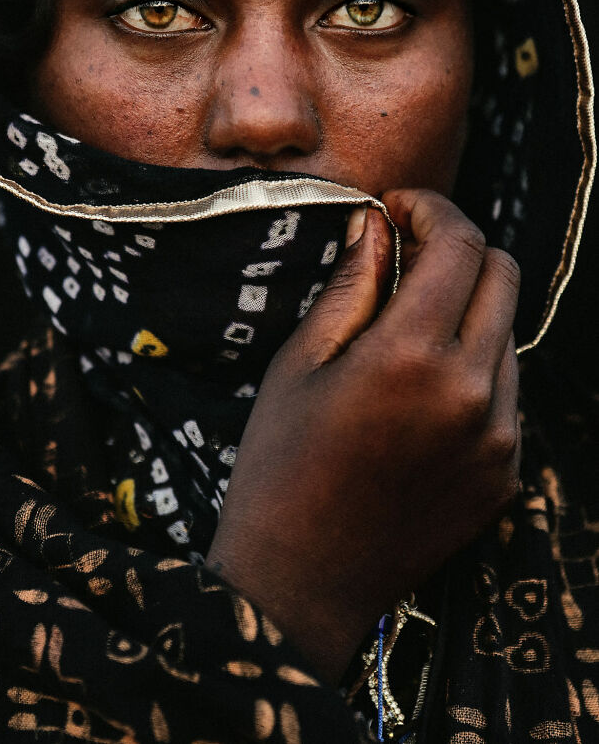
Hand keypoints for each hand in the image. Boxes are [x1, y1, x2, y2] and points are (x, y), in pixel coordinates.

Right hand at [207, 189, 520, 682]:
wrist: (302, 580)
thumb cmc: (280, 465)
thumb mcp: (299, 363)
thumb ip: (352, 285)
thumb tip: (378, 224)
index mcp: (412, 356)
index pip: (460, 245)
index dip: (432, 209)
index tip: (399, 208)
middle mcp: (472, 392)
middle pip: (502, 276)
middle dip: (459, 247)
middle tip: (409, 252)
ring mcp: (498, 438)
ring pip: (510, 331)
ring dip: (469, 307)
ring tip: (409, 325)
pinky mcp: (505, 473)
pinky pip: (508, 390)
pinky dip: (476, 364)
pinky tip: (423, 385)